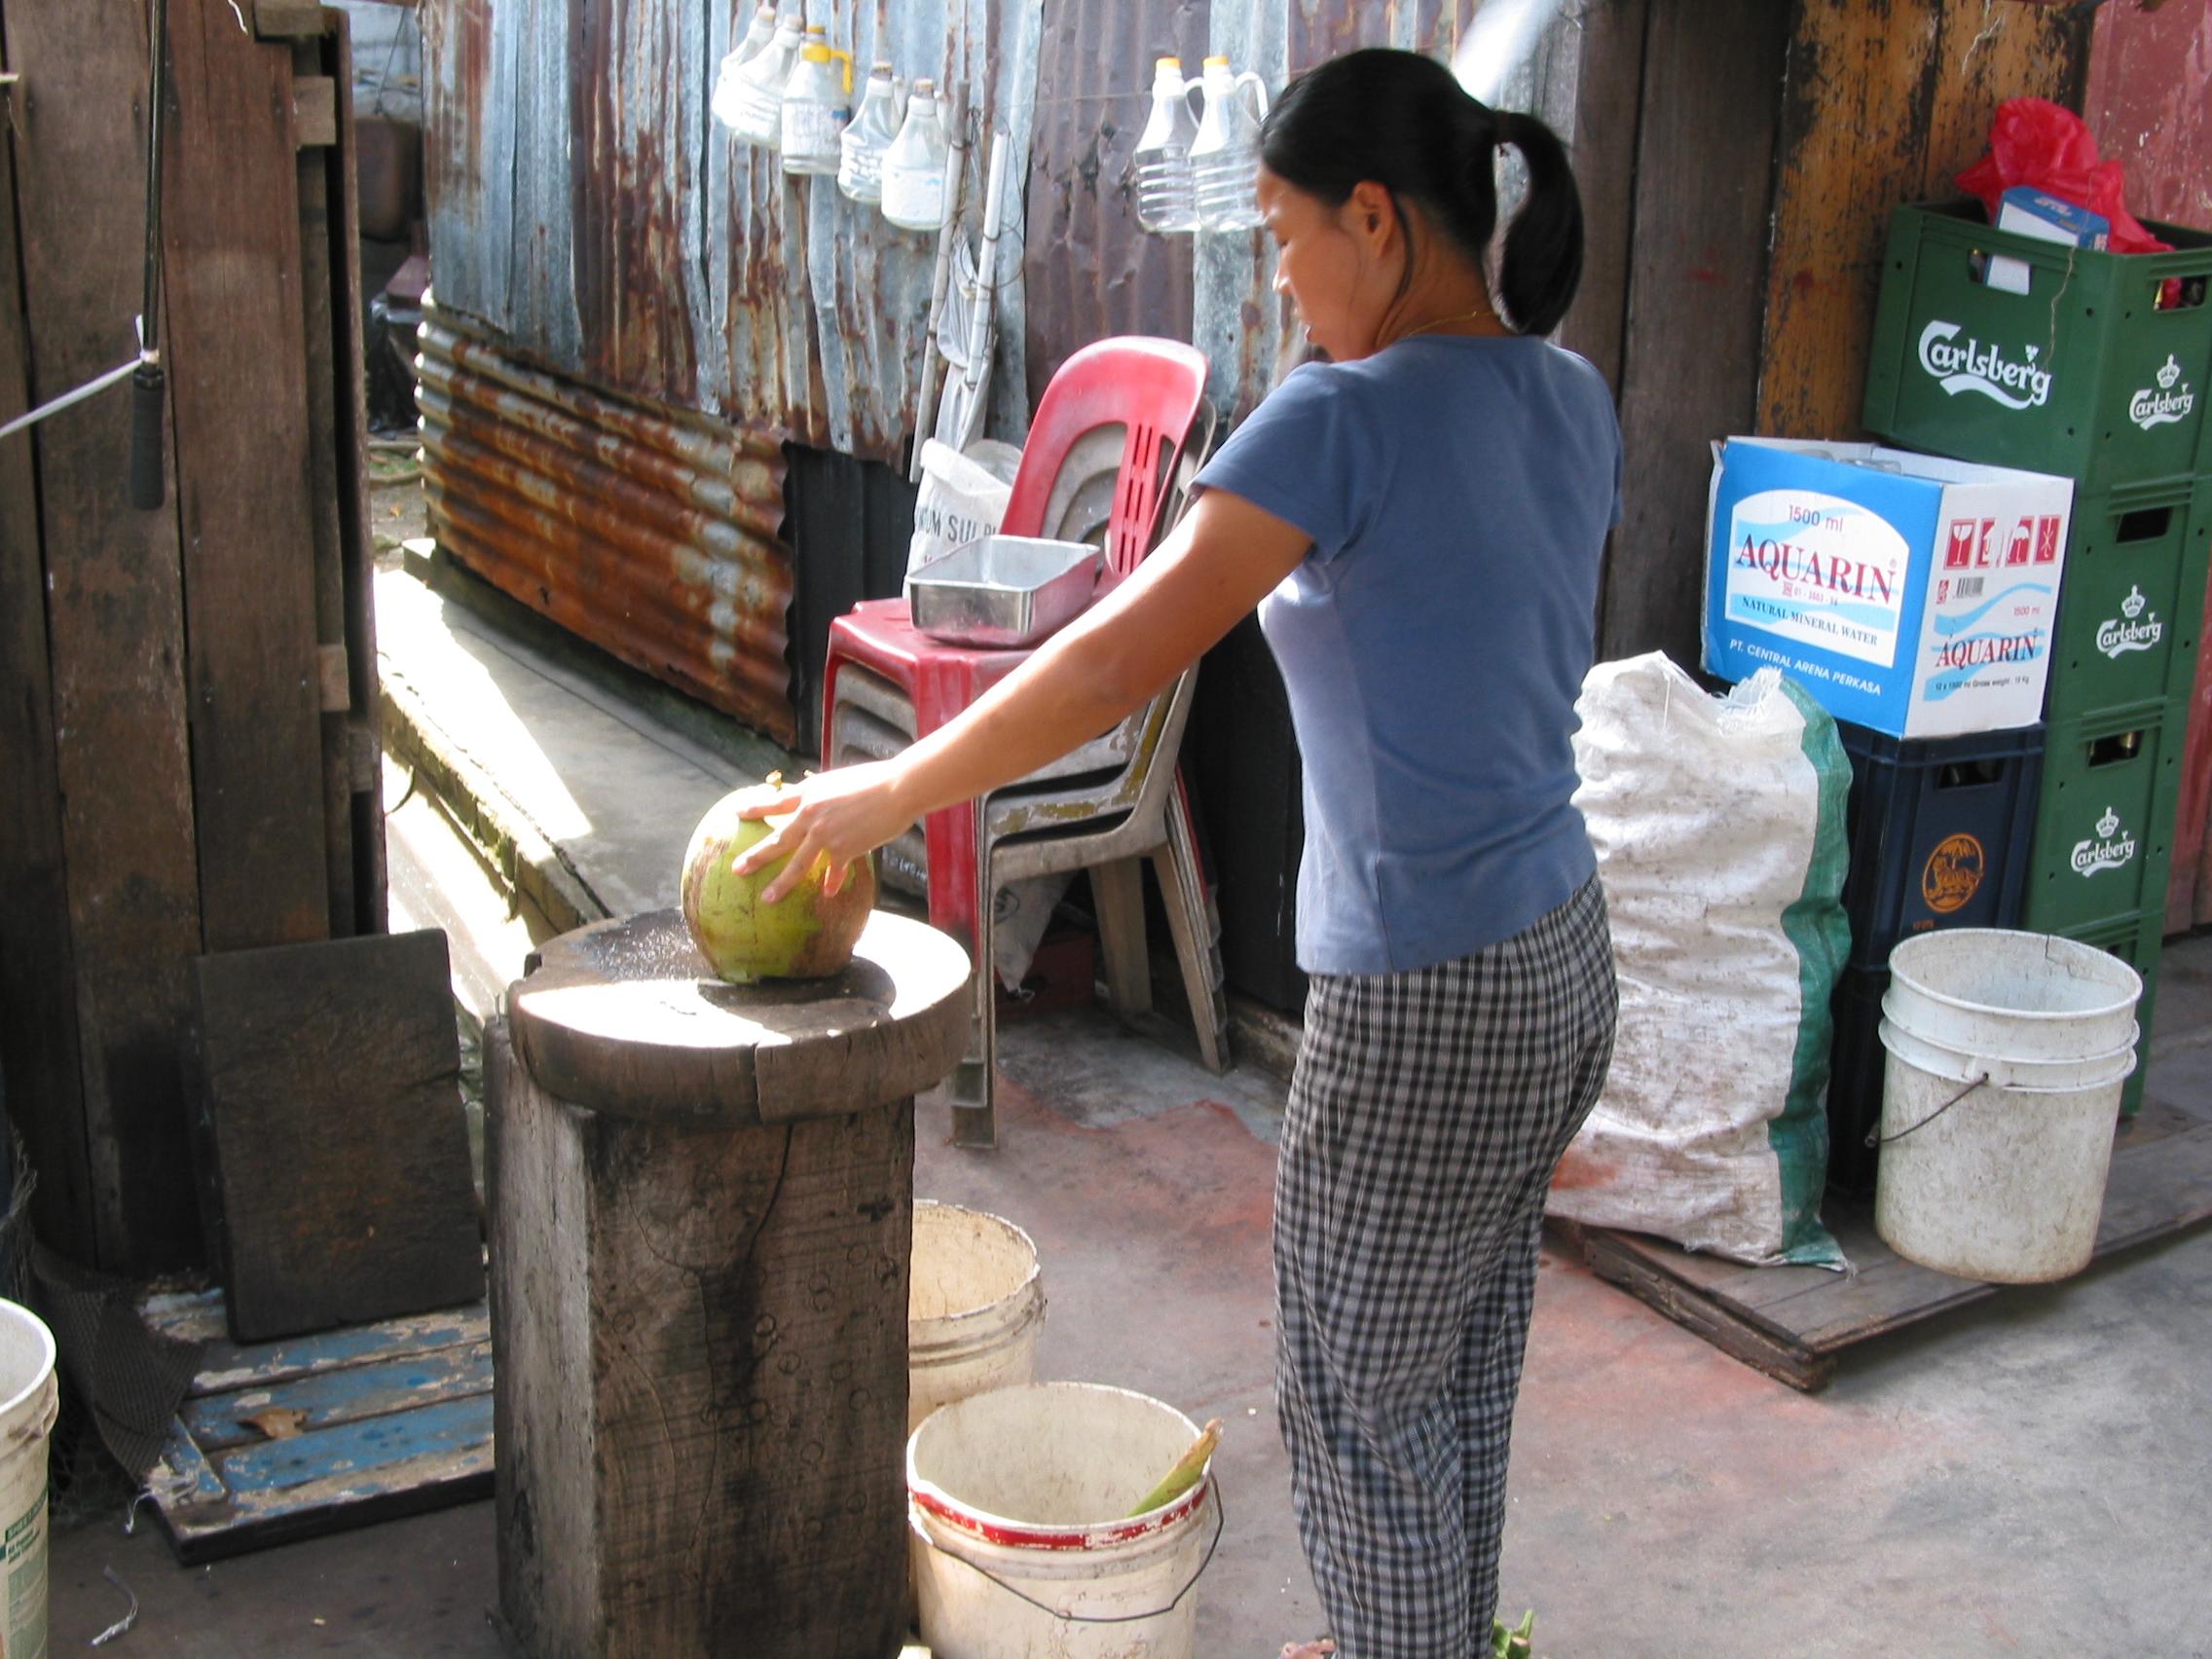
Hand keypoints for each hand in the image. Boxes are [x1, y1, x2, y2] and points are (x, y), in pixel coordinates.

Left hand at [731, 762, 915, 902]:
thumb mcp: (840, 781)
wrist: (897, 789)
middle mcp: (811, 815)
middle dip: (755, 857)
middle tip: (738, 868)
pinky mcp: (843, 850)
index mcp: (809, 793)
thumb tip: (817, 809)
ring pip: (797, 865)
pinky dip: (831, 882)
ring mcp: (825, 835)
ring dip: (782, 884)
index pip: (775, 801)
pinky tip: (828, 892)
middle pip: (777, 841)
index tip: (738, 812)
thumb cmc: (875, 780)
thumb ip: (824, 797)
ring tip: (768, 898)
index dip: (755, 807)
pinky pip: (832, 871)